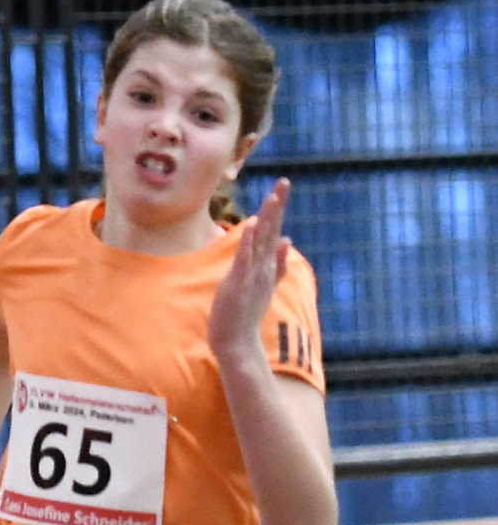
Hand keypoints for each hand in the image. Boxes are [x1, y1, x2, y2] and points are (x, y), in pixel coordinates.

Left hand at [207, 178, 291, 363]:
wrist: (238, 343)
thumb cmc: (246, 314)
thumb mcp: (265, 286)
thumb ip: (278, 263)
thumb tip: (288, 240)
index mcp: (267, 266)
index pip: (275, 232)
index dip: (278, 209)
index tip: (282, 186)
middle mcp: (263, 268)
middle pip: (272, 231)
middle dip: (277, 206)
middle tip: (284, 181)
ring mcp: (253, 275)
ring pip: (262, 241)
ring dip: (268, 218)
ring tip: (272, 195)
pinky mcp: (239, 283)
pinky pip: (245, 258)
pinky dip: (250, 241)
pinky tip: (253, 223)